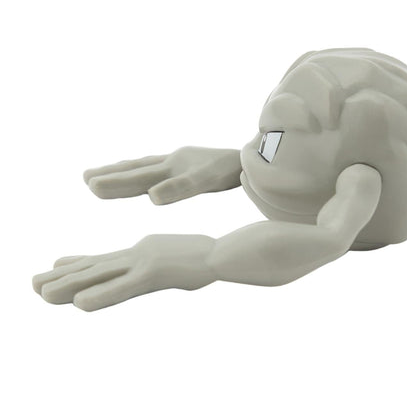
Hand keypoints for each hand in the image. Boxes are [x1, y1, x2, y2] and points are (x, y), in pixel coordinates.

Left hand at [32, 235, 216, 310]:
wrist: (224, 252)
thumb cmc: (202, 257)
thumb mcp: (171, 259)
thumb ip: (153, 264)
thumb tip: (145, 270)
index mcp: (142, 250)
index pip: (105, 259)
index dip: (78, 263)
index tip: (55, 265)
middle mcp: (137, 252)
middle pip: (95, 266)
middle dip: (63, 276)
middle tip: (33, 282)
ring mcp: (144, 261)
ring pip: (100, 274)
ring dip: (69, 285)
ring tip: (41, 292)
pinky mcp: (154, 273)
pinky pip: (123, 288)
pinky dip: (101, 295)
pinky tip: (80, 304)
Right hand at [83, 147, 240, 203]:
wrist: (248, 157)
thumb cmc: (229, 170)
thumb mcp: (206, 181)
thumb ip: (180, 188)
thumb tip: (151, 197)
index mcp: (173, 167)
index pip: (138, 177)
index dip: (115, 183)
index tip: (90, 185)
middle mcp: (171, 161)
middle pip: (135, 169)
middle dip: (110, 175)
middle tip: (84, 177)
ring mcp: (177, 161)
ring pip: (143, 166)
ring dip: (121, 171)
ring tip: (101, 173)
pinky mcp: (185, 163)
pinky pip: (156, 167)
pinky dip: (141, 170)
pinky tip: (142, 175)